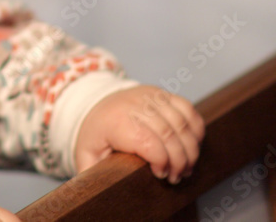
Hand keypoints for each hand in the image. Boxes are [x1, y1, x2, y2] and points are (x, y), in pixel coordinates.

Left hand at [75, 85, 204, 182]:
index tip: (160, 175)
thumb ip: (92, 171)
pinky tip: (191, 145)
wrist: (96, 104)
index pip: (147, 142)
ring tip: (185, 166)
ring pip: (182, 123)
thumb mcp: (86, 153)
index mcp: (115, 122)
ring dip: (191, 149)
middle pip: (169, 134)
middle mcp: (134, 105)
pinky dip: (196, 129)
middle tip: (177, 176)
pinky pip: (188, 109)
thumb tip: (96, 189)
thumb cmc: (96, 133)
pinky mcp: (162, 93)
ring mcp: (150, 96)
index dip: (161, 162)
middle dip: (179, 161)